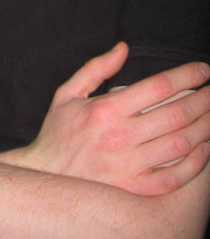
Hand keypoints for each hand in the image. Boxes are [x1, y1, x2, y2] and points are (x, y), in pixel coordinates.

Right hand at [0, 42, 209, 195]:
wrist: (44, 176)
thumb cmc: (57, 133)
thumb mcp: (67, 93)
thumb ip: (96, 68)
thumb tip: (124, 48)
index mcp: (106, 109)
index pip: (158, 86)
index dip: (186, 75)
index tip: (202, 70)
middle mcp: (120, 137)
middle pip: (176, 113)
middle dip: (204, 99)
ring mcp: (129, 166)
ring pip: (180, 144)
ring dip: (205, 128)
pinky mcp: (135, 189)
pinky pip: (174, 177)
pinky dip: (195, 163)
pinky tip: (204, 149)